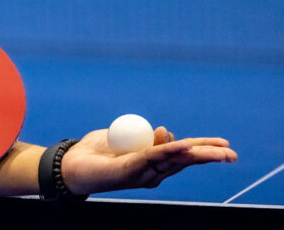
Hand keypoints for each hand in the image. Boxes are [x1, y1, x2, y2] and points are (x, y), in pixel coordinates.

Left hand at [60, 126, 236, 194]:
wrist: (71, 164)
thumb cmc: (98, 152)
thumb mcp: (125, 137)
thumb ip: (145, 136)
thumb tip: (164, 130)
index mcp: (153, 163)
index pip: (184, 154)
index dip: (204, 148)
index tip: (225, 145)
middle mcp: (152, 172)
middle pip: (185, 160)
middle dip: (209, 156)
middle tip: (233, 154)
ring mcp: (142, 173)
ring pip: (174, 159)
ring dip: (196, 152)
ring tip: (219, 151)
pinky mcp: (129, 170)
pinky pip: (151, 157)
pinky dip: (167, 149)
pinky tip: (182, 146)